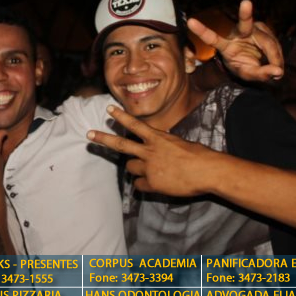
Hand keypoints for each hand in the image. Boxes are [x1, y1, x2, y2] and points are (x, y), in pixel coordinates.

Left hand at [87, 105, 217, 196]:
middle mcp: (150, 150)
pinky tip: (154, 185)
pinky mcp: (153, 182)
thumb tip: (160, 148)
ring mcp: (150, 167)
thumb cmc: (199, 156)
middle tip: (89, 134)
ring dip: (135, 169)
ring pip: (130, 168)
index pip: (134, 124)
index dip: (121, 117)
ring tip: (146, 170)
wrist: (206, 170)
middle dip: (103, 139)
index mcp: (158, 138)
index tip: (109, 110)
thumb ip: (165, 144)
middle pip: (121, 144)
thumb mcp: (180, 143)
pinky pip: (140, 186)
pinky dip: (144, 185)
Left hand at [188, 0, 283, 82]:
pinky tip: (279, 66)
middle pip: (244, 24)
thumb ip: (260, 74)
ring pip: (267, 41)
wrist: (254, 62)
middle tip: (246, 3)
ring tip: (275, 70)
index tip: (190, 22)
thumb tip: (278, 71)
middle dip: (244, 13)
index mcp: (225, 44)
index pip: (212, 38)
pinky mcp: (263, 29)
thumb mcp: (248, 74)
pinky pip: (274, 42)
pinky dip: (278, 56)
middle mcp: (238, 32)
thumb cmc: (245, 65)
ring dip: (274, 56)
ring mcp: (252, 28)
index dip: (201, 30)